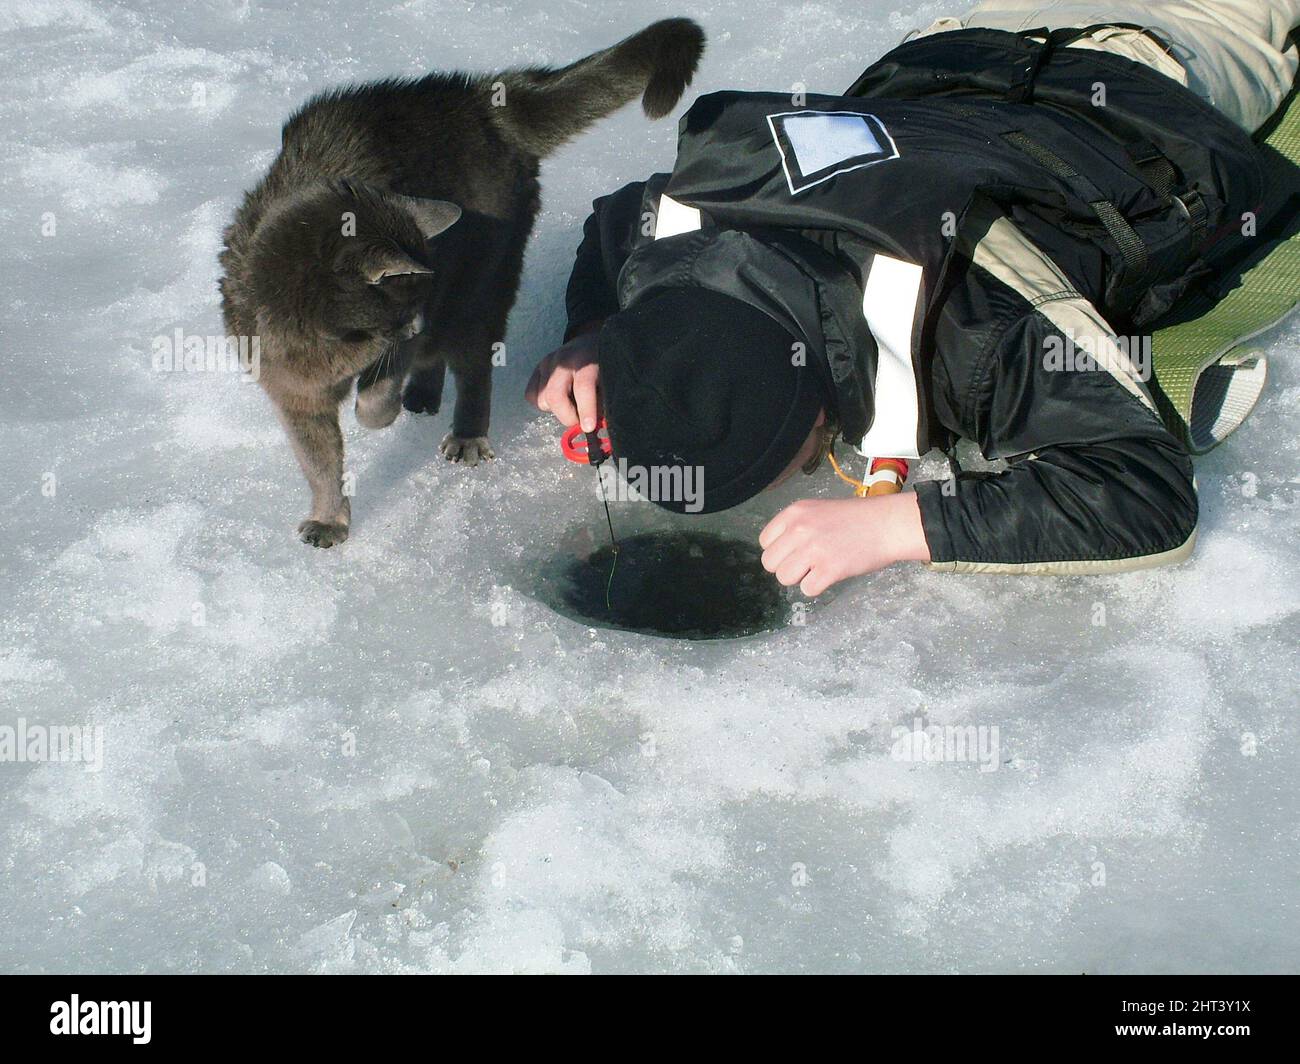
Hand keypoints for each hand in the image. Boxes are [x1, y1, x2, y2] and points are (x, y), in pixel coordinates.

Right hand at [525, 322, 602, 430]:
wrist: (590, 345)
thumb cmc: (602, 368)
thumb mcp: (609, 381)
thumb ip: (602, 403)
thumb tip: (591, 428)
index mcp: (587, 361)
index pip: (583, 386)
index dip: (586, 410)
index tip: (588, 427)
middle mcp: (564, 360)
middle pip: (554, 396)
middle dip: (566, 416)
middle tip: (578, 421)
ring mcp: (548, 362)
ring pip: (542, 399)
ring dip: (556, 410)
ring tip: (570, 405)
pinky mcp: (537, 368)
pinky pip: (531, 395)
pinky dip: (543, 403)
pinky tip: (558, 399)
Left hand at [759, 493, 930, 595]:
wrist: (886, 524)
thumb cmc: (855, 518)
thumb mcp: (818, 510)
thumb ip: (795, 527)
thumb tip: (779, 553)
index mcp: (794, 513)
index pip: (764, 541)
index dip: (779, 551)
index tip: (795, 551)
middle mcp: (799, 529)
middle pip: (770, 563)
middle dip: (786, 567)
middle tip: (807, 563)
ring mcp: (813, 549)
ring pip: (784, 578)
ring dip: (800, 578)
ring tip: (818, 568)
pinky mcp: (829, 569)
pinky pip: (807, 590)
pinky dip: (818, 587)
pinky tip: (831, 574)